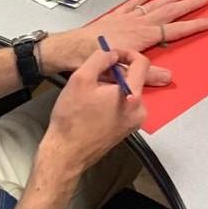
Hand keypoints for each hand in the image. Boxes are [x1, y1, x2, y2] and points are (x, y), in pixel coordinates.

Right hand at [38, 46, 149, 177]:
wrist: (65, 155)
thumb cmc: (71, 119)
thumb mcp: (80, 79)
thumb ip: (100, 59)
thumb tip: (114, 54)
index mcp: (133, 95)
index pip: (142, 63)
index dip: (126, 53)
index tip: (111, 55)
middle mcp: (140, 109)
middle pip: (136, 78)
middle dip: (117, 71)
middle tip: (97, 73)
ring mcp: (135, 121)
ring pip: (129, 91)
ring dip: (114, 86)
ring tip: (93, 91)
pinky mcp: (127, 129)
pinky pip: (125, 105)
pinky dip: (114, 99)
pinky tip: (96, 104)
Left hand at [40, 0, 207, 86]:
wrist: (68, 49)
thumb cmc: (93, 61)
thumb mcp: (120, 73)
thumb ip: (145, 74)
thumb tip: (169, 78)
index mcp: (143, 37)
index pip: (176, 30)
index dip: (195, 25)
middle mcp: (139, 23)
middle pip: (170, 12)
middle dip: (189, 5)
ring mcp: (127, 17)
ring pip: (155, 4)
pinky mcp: (115, 16)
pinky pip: (132, 4)